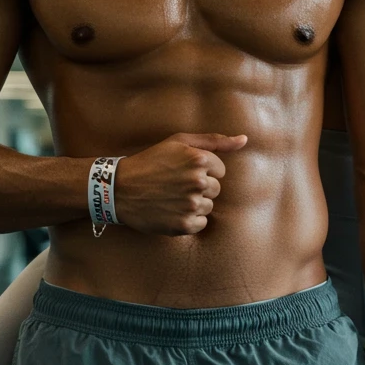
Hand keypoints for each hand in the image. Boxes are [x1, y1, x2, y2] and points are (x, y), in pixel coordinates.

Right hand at [114, 132, 247, 234]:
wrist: (120, 189)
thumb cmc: (151, 161)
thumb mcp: (180, 142)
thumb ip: (215, 141)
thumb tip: (245, 140)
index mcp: (199, 159)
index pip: (220, 170)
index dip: (202, 170)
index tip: (183, 171)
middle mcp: (198, 182)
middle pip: (215, 189)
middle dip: (199, 187)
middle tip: (176, 184)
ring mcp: (191, 205)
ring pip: (208, 206)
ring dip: (194, 203)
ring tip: (172, 197)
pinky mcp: (184, 225)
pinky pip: (201, 223)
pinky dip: (189, 219)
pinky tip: (172, 210)